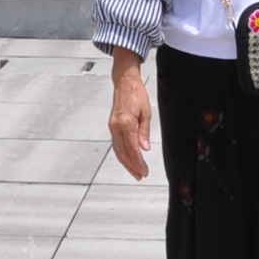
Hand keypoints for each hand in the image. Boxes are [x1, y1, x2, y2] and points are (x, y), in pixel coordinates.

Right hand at [107, 53, 151, 179]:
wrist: (125, 82)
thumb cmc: (137, 94)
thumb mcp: (146, 113)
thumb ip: (144, 132)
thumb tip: (145, 149)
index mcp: (126, 123)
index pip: (132, 149)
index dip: (138, 163)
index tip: (144, 171)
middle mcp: (117, 127)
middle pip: (123, 153)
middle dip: (132, 166)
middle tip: (140, 176)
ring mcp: (112, 127)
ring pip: (118, 150)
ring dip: (126, 163)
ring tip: (135, 172)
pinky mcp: (112, 126)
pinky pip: (116, 144)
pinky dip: (122, 154)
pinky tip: (128, 160)